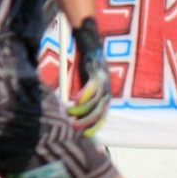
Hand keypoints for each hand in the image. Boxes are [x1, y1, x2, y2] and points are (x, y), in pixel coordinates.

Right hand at [68, 20, 110, 138]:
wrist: (90, 42)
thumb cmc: (86, 64)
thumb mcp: (84, 81)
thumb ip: (82, 94)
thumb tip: (72, 109)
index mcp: (106, 91)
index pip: (104, 113)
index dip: (96, 124)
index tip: (87, 135)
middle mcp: (107, 87)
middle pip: (101, 110)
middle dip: (89, 121)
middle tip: (76, 129)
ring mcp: (103, 79)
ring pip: (95, 100)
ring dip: (82, 109)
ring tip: (69, 114)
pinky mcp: (96, 71)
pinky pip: (90, 86)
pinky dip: (82, 95)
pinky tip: (72, 101)